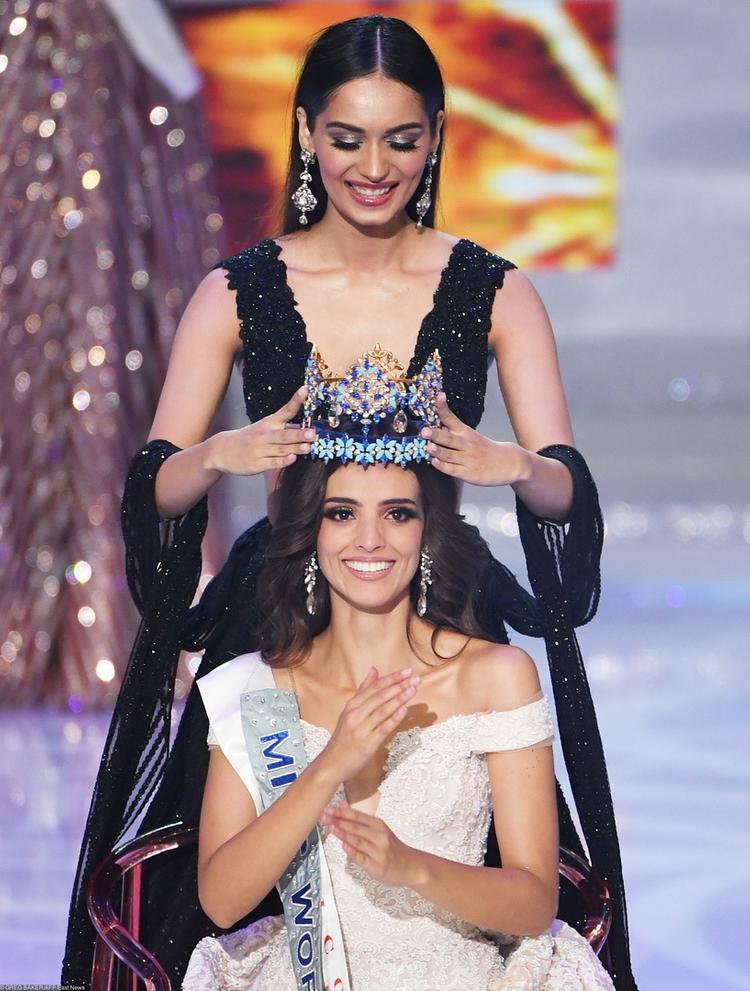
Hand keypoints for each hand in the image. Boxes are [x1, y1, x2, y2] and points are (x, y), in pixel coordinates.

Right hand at [208, 387, 315, 475]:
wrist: (221, 451)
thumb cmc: (248, 438)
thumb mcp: (264, 428)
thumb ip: (284, 428)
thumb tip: (305, 427)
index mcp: (269, 423)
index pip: (285, 410)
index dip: (296, 400)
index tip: (305, 390)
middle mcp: (265, 435)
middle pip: (284, 434)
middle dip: (298, 434)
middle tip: (312, 433)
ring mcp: (261, 450)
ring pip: (281, 449)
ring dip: (295, 448)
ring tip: (307, 447)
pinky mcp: (258, 464)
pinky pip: (273, 463)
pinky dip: (283, 461)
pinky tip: (292, 459)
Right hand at [321, 667, 419, 782]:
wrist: (331, 763)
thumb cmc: (343, 738)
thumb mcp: (350, 711)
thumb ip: (363, 690)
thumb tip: (374, 670)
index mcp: (352, 705)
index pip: (374, 687)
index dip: (392, 678)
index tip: (407, 671)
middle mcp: (355, 714)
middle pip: (380, 696)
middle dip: (399, 685)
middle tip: (414, 678)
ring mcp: (361, 728)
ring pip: (383, 710)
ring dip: (399, 698)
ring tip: (413, 689)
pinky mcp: (367, 743)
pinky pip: (383, 728)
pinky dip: (394, 718)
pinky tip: (404, 710)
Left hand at [321, 802, 421, 887]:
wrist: (411, 866)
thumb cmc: (393, 848)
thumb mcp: (380, 831)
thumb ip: (362, 822)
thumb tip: (344, 807)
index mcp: (379, 826)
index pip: (357, 816)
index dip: (342, 812)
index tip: (329, 808)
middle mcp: (379, 837)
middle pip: (355, 827)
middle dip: (338, 821)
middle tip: (324, 815)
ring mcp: (378, 852)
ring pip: (357, 841)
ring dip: (342, 833)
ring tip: (330, 827)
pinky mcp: (376, 866)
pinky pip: (361, 858)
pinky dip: (352, 851)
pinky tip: (344, 846)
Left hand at [422, 394, 530, 486]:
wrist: (509, 463)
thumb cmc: (485, 449)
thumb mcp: (472, 436)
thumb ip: (453, 432)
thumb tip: (433, 425)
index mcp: (466, 432)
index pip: (451, 418)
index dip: (443, 407)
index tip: (438, 396)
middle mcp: (466, 444)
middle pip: (449, 438)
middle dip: (436, 434)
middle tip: (425, 431)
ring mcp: (467, 459)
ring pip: (449, 455)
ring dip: (438, 451)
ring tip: (428, 447)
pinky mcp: (468, 473)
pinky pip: (453, 470)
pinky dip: (443, 466)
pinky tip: (434, 462)